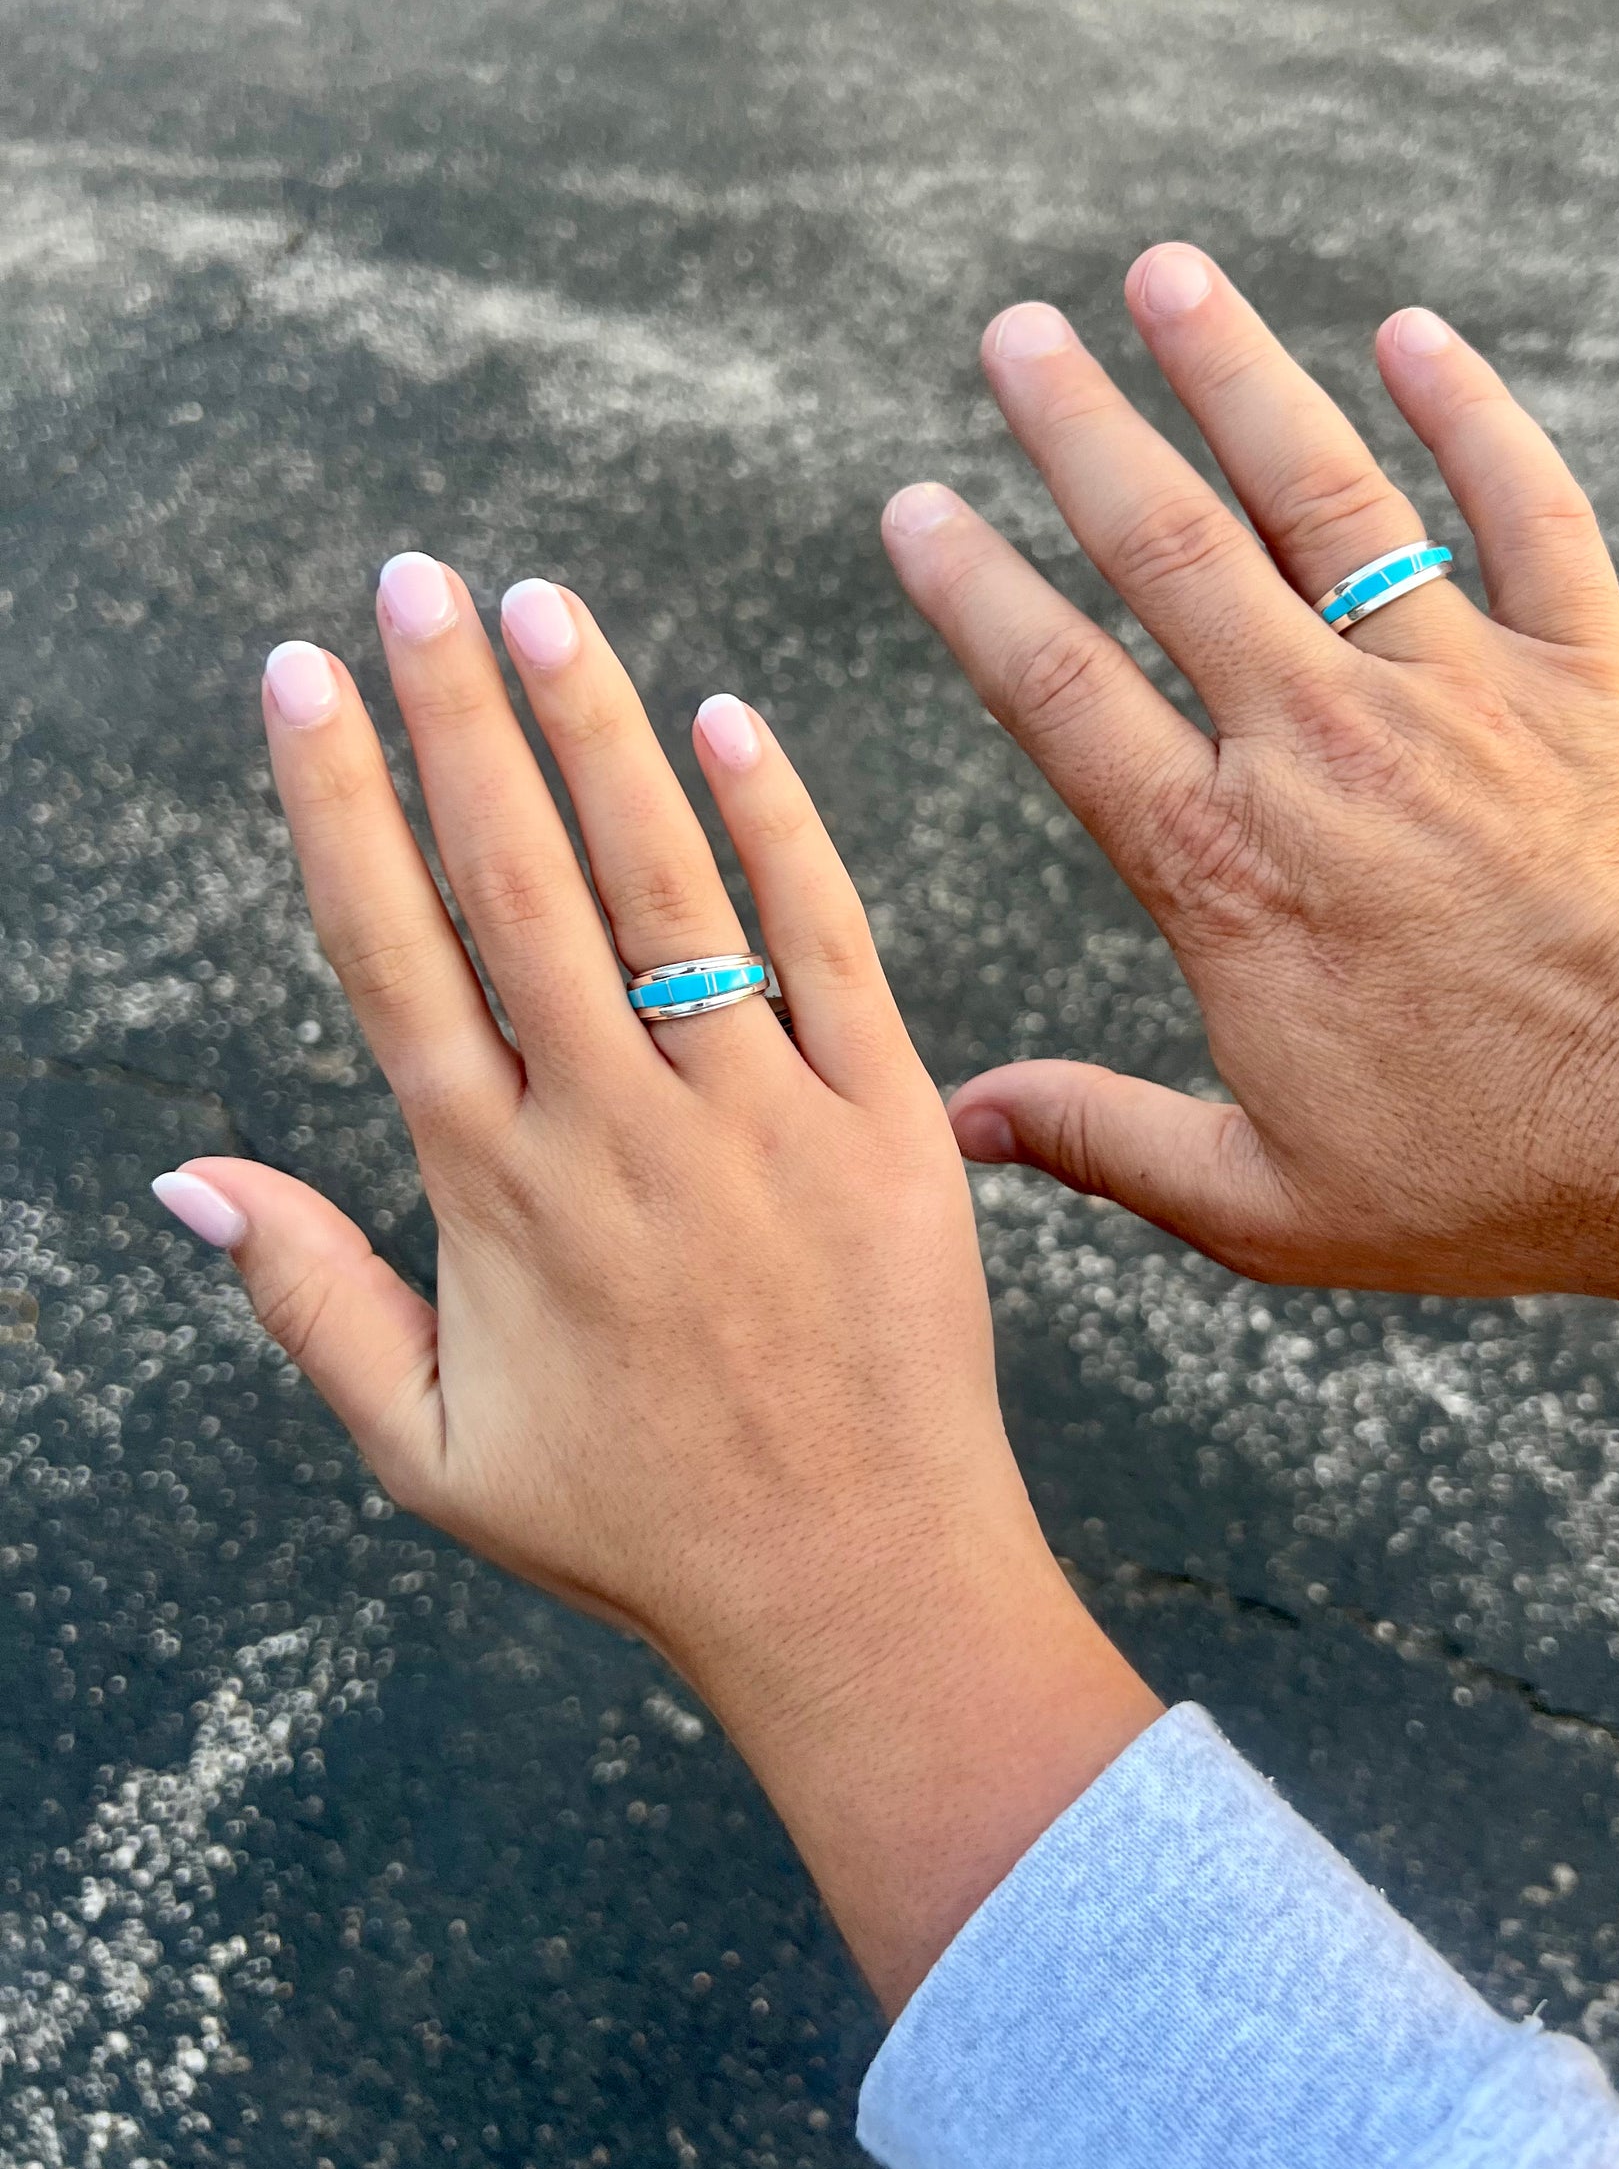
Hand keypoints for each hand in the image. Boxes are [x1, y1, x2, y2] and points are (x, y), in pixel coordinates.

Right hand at [153, 558, 1158, 2010]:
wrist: (859, 1589)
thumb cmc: (636, 1528)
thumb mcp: (433, 1451)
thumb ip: (310, 1301)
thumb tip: (180, 1179)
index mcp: (494, 1195)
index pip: (393, 953)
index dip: (339, 804)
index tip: (299, 678)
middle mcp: (617, 1132)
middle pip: (514, 883)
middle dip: (453, 716)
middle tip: (411, 579)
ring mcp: (759, 1118)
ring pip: (662, 887)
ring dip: (596, 735)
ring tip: (542, 607)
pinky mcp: (888, 1123)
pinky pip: (826, 948)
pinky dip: (778, 830)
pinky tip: (728, 722)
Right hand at [883, 249, 1618, 1415]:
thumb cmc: (1497, 1177)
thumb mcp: (1270, 1204)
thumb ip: (1108, 1141)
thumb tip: (961, 1122)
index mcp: (1227, 866)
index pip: (1061, 695)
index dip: (973, 594)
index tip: (914, 507)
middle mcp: (1324, 746)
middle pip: (1172, 550)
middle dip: (1078, 429)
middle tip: (1015, 332)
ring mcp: (1461, 692)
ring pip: (1328, 496)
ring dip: (1238, 375)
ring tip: (1166, 274)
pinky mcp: (1589, 675)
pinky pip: (1528, 510)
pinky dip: (1473, 414)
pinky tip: (1414, 333)